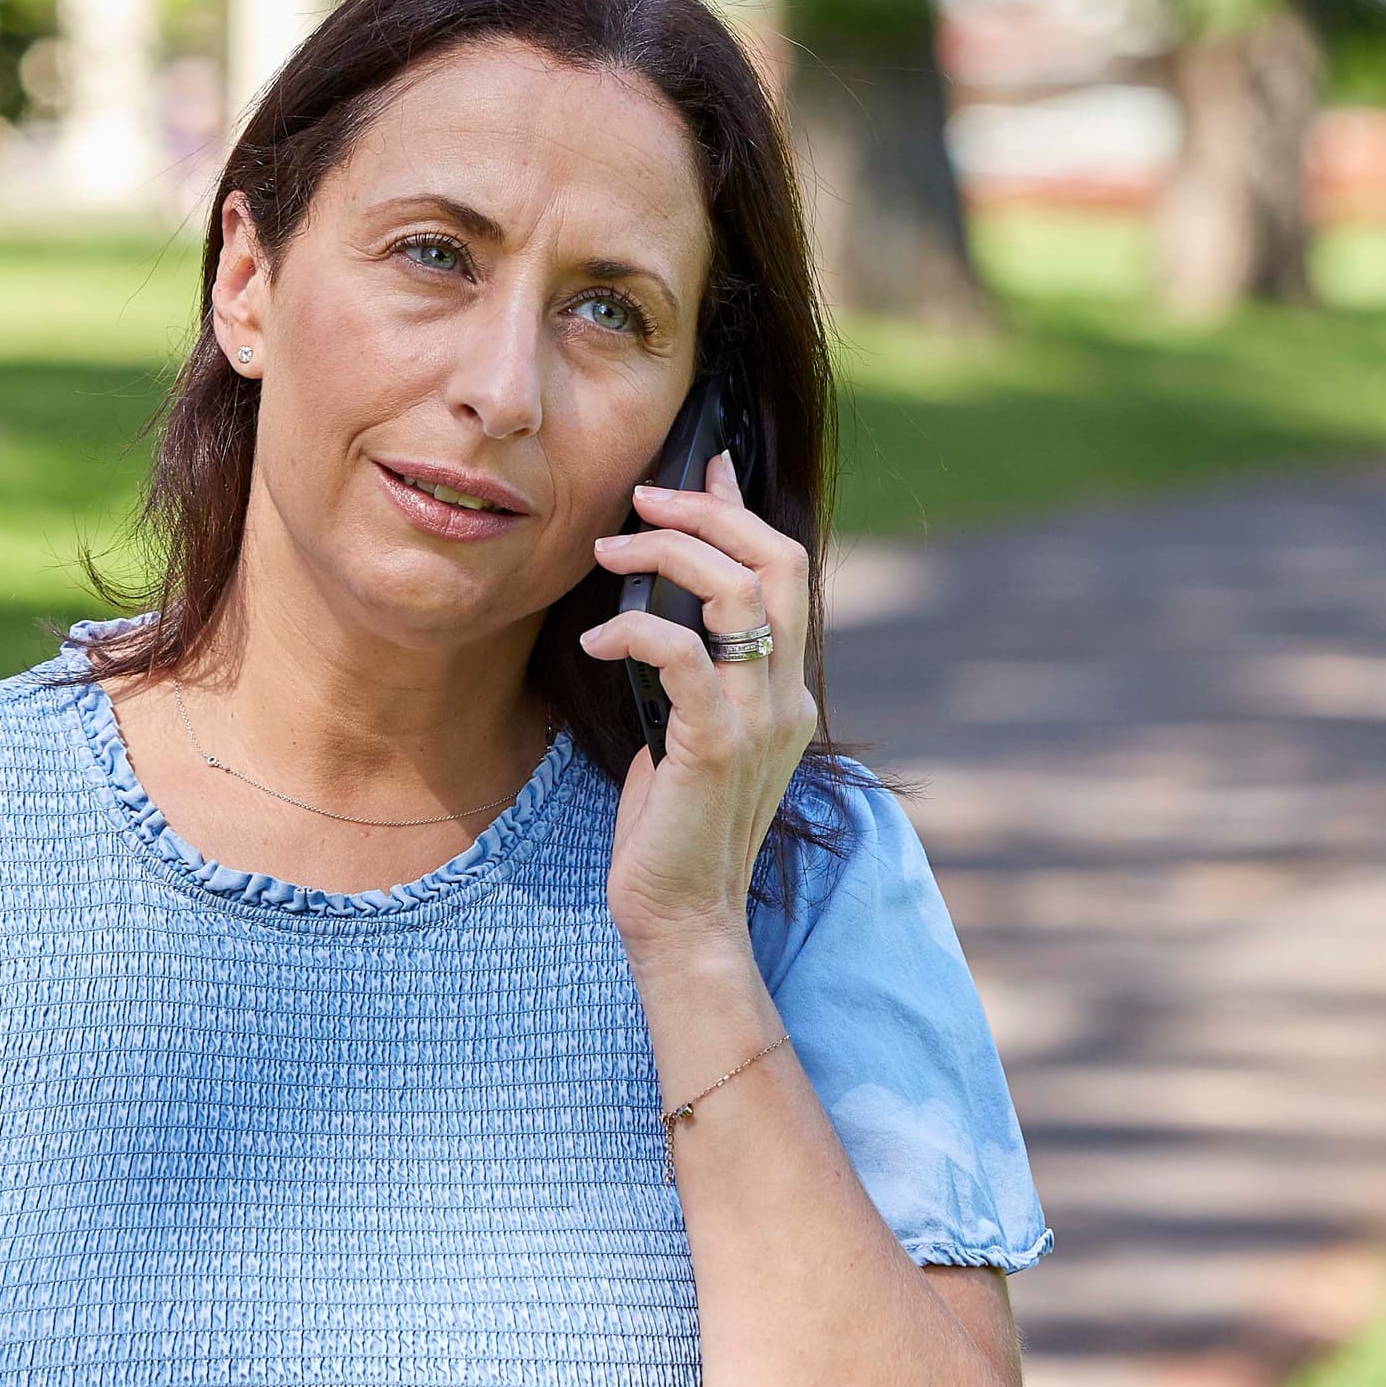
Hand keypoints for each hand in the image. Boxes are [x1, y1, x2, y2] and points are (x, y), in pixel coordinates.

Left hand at [577, 447, 818, 954]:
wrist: (684, 920)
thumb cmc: (671, 829)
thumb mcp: (688, 732)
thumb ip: (692, 673)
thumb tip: (661, 610)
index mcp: (788, 689)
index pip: (789, 568)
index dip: (744, 508)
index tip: (703, 465)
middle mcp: (788, 696)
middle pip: (779, 560)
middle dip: (708, 512)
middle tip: (642, 499)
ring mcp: (760, 721)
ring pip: (740, 592)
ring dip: (668, 553)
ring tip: (608, 551)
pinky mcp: (717, 747)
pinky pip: (683, 654)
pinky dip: (635, 629)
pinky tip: (596, 639)